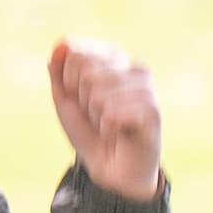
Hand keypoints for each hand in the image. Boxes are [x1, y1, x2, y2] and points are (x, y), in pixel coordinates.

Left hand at [49, 37, 162, 199]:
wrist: (112, 170)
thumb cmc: (91, 132)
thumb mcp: (65, 99)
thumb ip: (59, 70)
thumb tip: (62, 42)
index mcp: (114, 60)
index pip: (77, 55)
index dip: (70, 83)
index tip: (83, 100)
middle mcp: (134, 68)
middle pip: (87, 73)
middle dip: (84, 101)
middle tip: (98, 116)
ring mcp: (146, 88)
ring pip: (100, 94)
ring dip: (98, 117)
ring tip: (110, 126)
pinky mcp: (153, 110)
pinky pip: (113, 113)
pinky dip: (108, 128)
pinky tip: (121, 133)